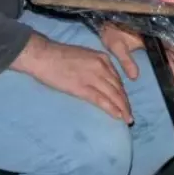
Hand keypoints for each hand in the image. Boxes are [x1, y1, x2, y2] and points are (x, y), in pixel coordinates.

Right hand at [11, 33, 132, 122]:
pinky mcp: (82, 88)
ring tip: (127, 119)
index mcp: (102, 58)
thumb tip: (101, 80)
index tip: (125, 102)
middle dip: (125, 102)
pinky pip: (101, 100)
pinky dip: (111, 108)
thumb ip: (95, 67)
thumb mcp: (85, 56)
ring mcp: (93, 77)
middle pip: (118, 88)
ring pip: (113, 95)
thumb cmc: (59, 56)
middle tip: (129, 115)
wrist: (43, 55)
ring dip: (122, 108)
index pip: (117, 79)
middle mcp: (102, 67)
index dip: (122, 92)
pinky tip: (118, 116)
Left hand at [100, 23, 173, 85]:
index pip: (171, 51)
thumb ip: (126, 60)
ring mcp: (155, 39)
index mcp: (152, 37)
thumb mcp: (117, 46)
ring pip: (173, 53)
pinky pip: (167, 52)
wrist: (107, 21)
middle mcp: (157, 38)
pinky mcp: (151, 41)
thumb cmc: (112, 31)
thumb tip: (135, 77)